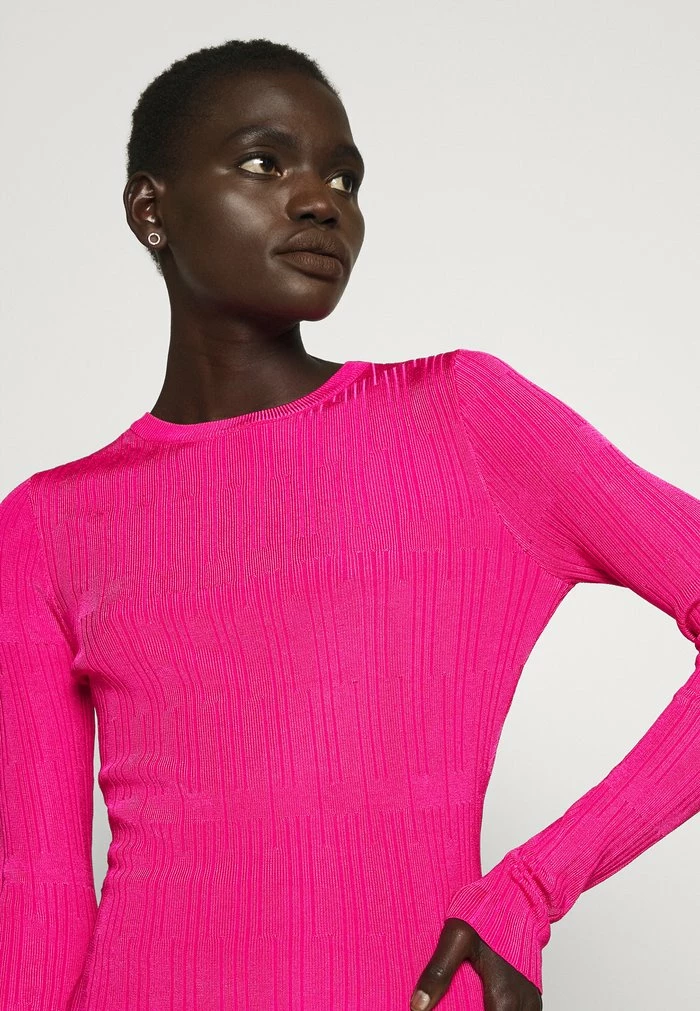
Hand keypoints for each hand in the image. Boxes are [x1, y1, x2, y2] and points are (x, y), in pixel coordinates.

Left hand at [410, 917, 542, 1009]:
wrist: (519, 894)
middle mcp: (522, 1007)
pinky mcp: (532, 997)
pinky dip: (497, 1010)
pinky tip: (481, 1001)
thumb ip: (439, 972)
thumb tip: (418, 1006)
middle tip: (454, 1002)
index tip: (449, 1009)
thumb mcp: (457, 936)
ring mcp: (530, 1003)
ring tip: (466, 1002)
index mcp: (503, 999)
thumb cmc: (490, 910)